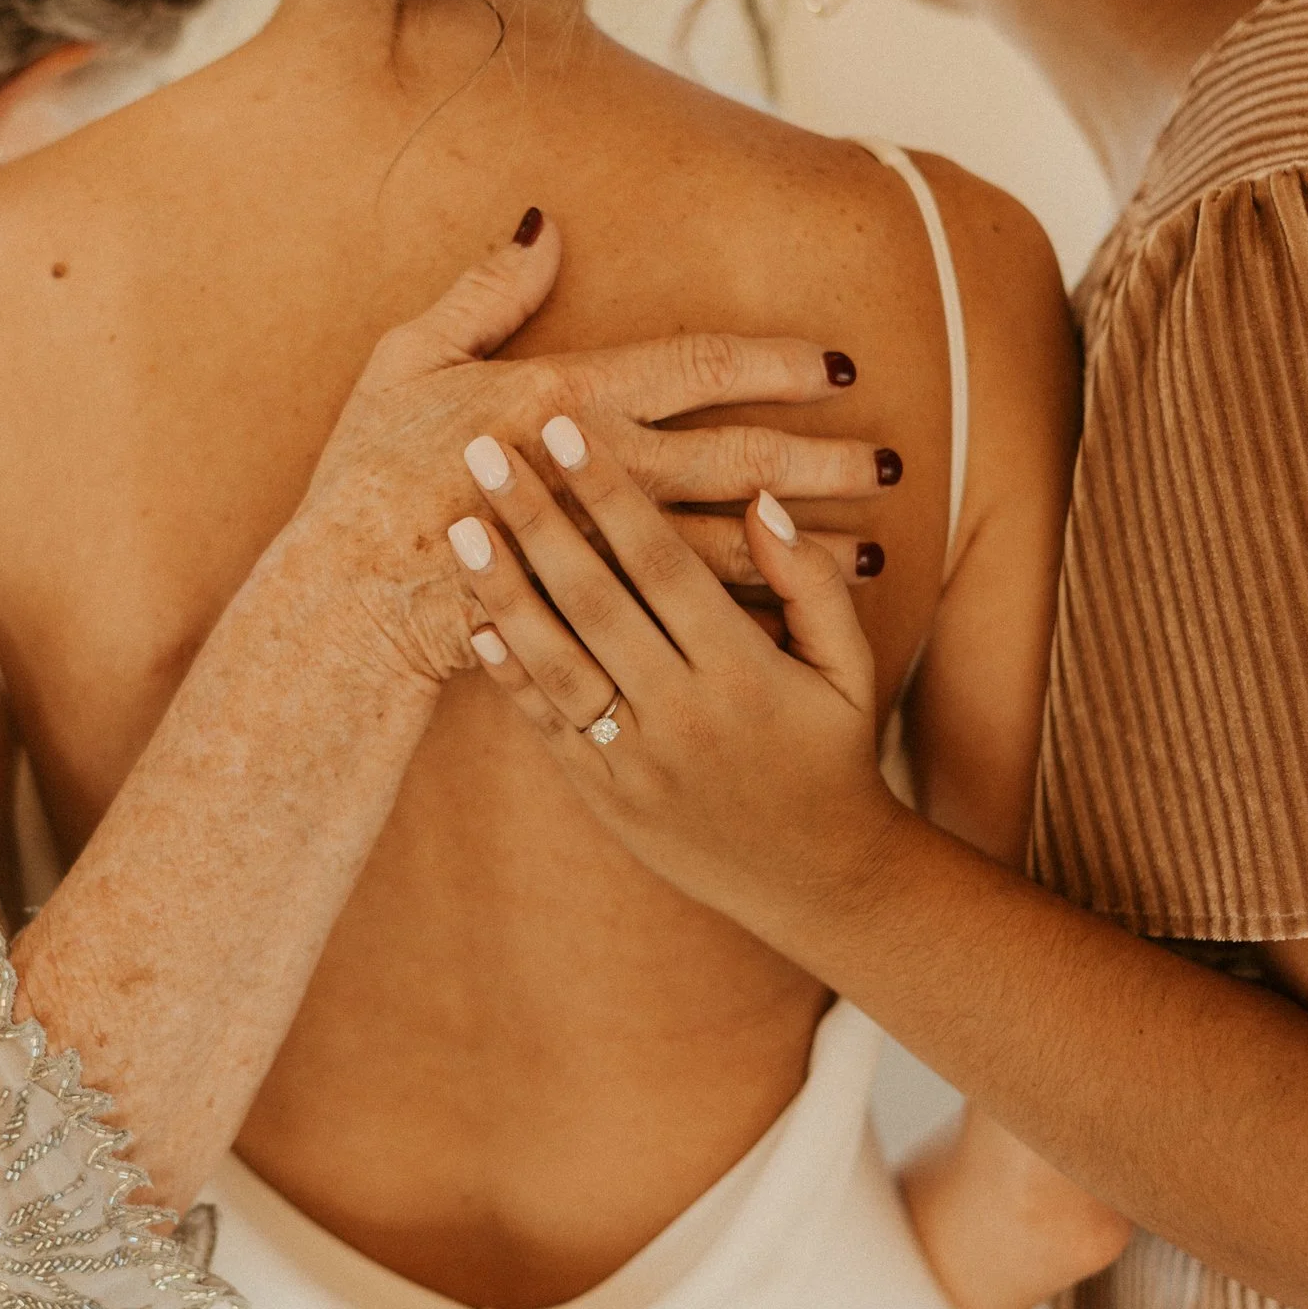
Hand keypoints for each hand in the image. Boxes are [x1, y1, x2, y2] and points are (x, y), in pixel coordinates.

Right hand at [280, 211, 897, 686]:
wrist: (342, 595)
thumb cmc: (366, 477)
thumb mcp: (408, 360)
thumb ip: (486, 295)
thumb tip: (546, 228)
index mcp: (561, 398)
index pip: (694, 367)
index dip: (772, 363)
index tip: (836, 367)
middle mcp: (598, 471)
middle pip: (740, 460)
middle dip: (823, 461)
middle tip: (892, 464)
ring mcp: (599, 550)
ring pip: (735, 542)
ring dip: (811, 546)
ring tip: (878, 550)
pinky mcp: (593, 614)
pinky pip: (690, 611)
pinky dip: (756, 608)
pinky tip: (803, 612)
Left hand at [449, 408, 908, 935]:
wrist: (816, 882)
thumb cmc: (833, 756)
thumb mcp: (848, 669)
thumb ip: (811, 584)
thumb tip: (762, 499)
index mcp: (743, 672)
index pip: (663, 563)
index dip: (611, 493)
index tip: (567, 426)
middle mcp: (682, 714)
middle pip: (594, 601)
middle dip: (536, 521)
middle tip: (485, 452)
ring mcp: (636, 760)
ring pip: (556, 663)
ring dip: (502, 592)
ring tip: (458, 528)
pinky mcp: (604, 797)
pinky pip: (546, 728)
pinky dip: (508, 676)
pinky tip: (473, 622)